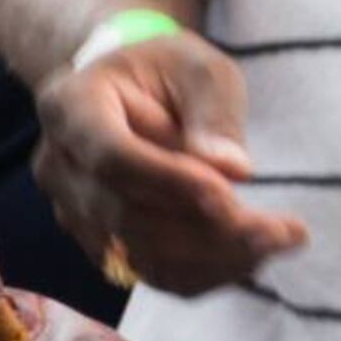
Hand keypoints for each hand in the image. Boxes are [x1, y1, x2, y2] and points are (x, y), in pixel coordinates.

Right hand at [30, 28, 308, 294]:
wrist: (129, 92)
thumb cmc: (166, 70)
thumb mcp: (197, 66)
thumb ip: (213, 109)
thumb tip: (231, 168)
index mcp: (69, 106)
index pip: (110, 156)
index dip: (168, 182)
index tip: (231, 194)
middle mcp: (57, 165)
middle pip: (127, 215)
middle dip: (209, 230)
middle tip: (282, 230)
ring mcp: (72, 211)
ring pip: (141, 255)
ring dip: (215, 259)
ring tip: (279, 240)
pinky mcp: (101, 244)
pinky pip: (152, 274)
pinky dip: (206, 273)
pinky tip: (252, 254)